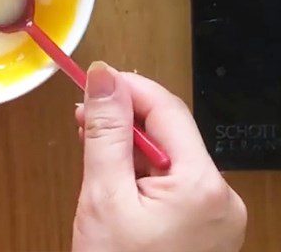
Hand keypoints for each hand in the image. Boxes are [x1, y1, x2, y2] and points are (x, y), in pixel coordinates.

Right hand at [72, 63, 246, 251]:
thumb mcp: (104, 196)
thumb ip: (106, 130)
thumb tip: (103, 73)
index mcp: (204, 186)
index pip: (167, 109)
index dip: (127, 87)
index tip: (88, 82)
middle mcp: (221, 198)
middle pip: (169, 132)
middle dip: (124, 118)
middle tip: (81, 121)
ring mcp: (216, 217)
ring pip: (167, 156)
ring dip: (127, 145)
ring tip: (91, 149)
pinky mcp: (204, 230)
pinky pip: (170, 182)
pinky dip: (138, 172)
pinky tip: (111, 177)